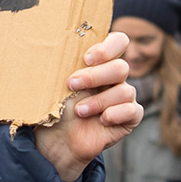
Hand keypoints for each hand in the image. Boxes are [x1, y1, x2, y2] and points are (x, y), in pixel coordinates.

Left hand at [32, 32, 141, 181]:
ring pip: (125, 91)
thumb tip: (48, 46)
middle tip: (72, 84)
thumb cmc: (57, 105)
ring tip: (79, 111)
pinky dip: (116, 114)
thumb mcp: (56, 82)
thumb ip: (62, 64)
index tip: (86, 59)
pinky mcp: (129, 118)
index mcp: (101, 62)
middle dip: (95, 76)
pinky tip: (101, 120)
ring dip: (99, 101)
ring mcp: (123, 97)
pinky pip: (132, 110)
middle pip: (120, 68)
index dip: (107, 48)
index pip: (118, 42)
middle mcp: (115, 77)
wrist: (58, 139)